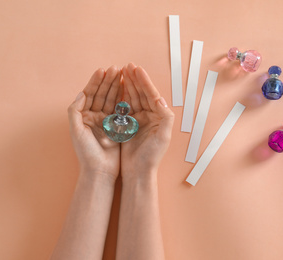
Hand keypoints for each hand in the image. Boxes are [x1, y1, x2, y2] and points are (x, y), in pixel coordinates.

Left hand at [67, 66, 122, 180]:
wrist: (100, 170)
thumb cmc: (86, 153)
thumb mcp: (76, 131)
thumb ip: (75, 111)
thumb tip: (82, 93)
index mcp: (84, 116)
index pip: (90, 94)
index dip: (96, 82)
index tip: (103, 70)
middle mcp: (94, 116)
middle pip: (102, 94)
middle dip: (108, 81)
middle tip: (116, 69)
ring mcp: (106, 121)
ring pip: (111, 99)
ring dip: (116, 87)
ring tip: (123, 75)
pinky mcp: (117, 127)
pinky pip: (120, 110)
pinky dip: (124, 99)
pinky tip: (128, 90)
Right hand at [120, 63, 173, 181]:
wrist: (138, 172)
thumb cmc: (151, 156)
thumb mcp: (163, 137)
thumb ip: (165, 117)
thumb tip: (161, 99)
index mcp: (158, 117)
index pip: (152, 95)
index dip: (144, 82)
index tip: (136, 69)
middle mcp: (149, 116)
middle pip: (142, 94)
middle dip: (135, 80)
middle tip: (127, 66)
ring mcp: (138, 120)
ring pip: (133, 98)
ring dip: (128, 85)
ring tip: (121, 72)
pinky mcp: (127, 125)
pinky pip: (124, 107)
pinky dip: (121, 96)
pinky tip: (117, 87)